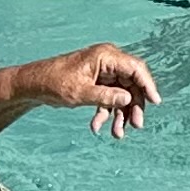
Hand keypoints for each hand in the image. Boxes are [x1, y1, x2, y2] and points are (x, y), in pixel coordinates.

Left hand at [32, 44, 162, 135]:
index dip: (147, 85)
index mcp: (106, 56)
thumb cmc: (54, 83)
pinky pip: (109, 98)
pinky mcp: (97, 83)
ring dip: (119, 114)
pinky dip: (106, 112)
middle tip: (135, 125)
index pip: (135, 69)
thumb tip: (128, 99)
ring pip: (121, 94)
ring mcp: (103, 72)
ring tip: (116, 134)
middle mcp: (108, 62)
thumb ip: (105, 96)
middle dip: (132, 106)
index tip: (155, 102)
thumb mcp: (80, 93)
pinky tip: (96, 127)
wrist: (34, 85)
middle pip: (131, 84)